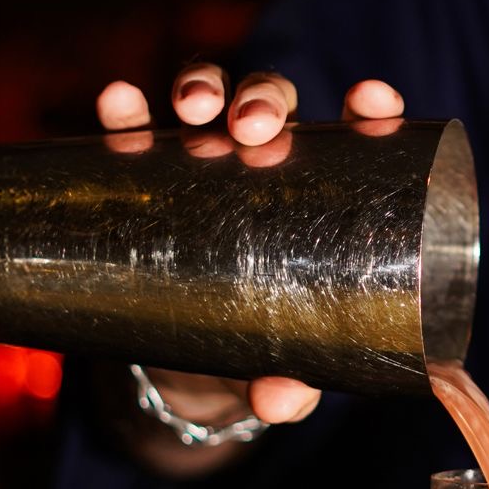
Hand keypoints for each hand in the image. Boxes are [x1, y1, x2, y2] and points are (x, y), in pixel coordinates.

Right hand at [93, 67, 405, 469]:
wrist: (185, 363)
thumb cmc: (262, 347)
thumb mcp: (282, 365)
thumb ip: (295, 381)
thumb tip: (283, 400)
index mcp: (323, 186)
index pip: (354, 131)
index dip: (368, 105)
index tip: (371, 100)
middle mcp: (265, 158)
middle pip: (272, 102)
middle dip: (265, 100)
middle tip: (253, 128)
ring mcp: (203, 160)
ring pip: (207, 98)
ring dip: (202, 87)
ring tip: (194, 111)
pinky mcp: (145, 174)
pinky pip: (133, 131)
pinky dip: (125, 112)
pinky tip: (118, 105)